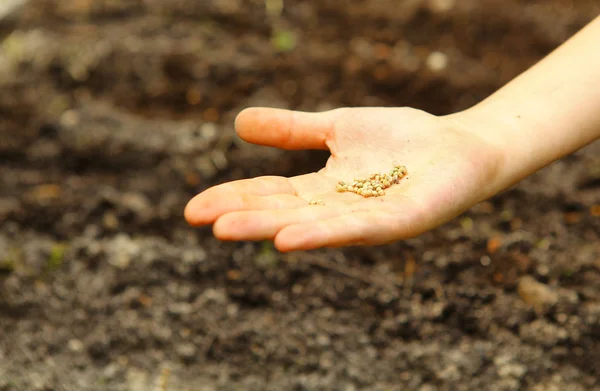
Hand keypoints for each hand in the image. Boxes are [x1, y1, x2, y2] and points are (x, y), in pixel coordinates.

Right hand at [184, 107, 504, 251]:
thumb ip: (292, 130)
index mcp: (322, 189)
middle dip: (242, 216)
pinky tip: (290, 238)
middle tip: (201, 219)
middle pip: (284, 213)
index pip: (270, 194)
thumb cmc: (400, 140)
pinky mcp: (399, 221)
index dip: (234, 199)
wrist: (459, 147)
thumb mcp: (337, 128)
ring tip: (228, 230)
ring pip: (312, 225)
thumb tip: (238, 122)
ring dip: (270, 228)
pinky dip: (322, 235)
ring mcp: (367, 219)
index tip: (194, 207)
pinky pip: (357, 229)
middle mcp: (339, 209)